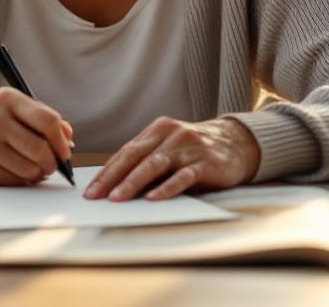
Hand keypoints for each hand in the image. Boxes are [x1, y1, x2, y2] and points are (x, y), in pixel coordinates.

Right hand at [0, 87, 73, 184]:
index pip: (48, 120)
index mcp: (6, 99)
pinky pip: (15, 180)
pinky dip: (22, 180)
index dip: (61, 140)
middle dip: (52, 162)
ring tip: (32, 168)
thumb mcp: (12, 111)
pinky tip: (15, 171)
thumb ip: (42, 119)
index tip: (64, 151)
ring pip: (30, 168)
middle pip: (40, 148)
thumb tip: (68, 137)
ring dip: (38, 173)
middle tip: (52, 165)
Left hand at [85, 117, 259, 201]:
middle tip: (96, 195)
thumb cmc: (196, 151)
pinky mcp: (205, 162)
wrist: (238, 143)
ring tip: (117, 198)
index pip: (126, 151)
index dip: (106, 171)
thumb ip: (147, 161)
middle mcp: (171, 134)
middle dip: (112, 177)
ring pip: (155, 165)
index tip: (90, 189)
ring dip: (133, 183)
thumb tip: (115, 185)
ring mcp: (188, 147)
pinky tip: (153, 198)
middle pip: (135, 156)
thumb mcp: (170, 148)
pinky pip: (183, 176)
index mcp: (158, 129)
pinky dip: (166, 188)